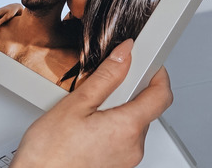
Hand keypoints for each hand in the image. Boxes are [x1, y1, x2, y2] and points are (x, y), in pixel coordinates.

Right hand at [11, 39, 172, 167]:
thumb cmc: (50, 151)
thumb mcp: (76, 104)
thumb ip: (106, 77)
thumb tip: (124, 55)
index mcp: (127, 127)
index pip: (161, 95)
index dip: (158, 74)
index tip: (148, 63)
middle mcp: (133, 147)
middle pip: (145, 110)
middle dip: (128, 94)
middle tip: (102, 86)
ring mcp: (126, 161)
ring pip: (131, 126)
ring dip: (116, 113)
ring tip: (86, 112)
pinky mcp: (116, 167)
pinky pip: (121, 141)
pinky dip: (110, 130)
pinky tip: (85, 129)